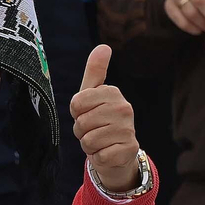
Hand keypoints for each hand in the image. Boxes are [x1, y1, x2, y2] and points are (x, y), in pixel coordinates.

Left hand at [71, 45, 140, 192]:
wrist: (115, 151)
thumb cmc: (99, 120)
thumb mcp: (92, 94)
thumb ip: (95, 71)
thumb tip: (103, 46)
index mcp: (113, 92)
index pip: (76, 103)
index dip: (76, 113)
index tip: (87, 113)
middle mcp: (124, 108)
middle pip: (81, 123)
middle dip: (81, 131)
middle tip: (94, 130)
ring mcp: (128, 129)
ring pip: (88, 140)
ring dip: (89, 145)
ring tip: (100, 141)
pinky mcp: (128, 149)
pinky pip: (98, 156)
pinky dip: (98, 157)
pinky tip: (107, 152)